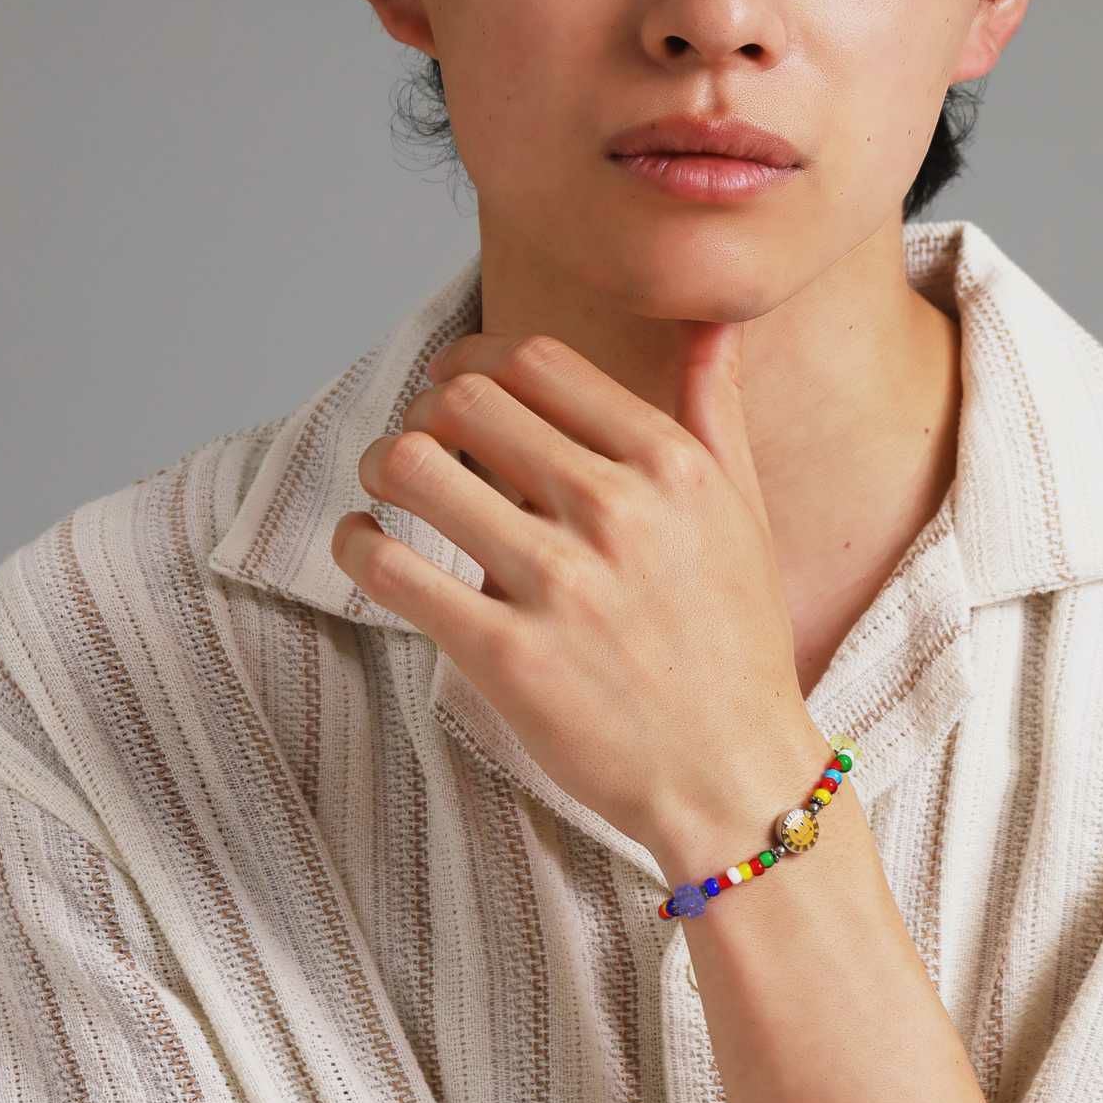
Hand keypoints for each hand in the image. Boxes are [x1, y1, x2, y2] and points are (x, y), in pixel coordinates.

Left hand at [329, 322, 821, 854]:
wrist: (733, 776)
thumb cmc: (737, 647)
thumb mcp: (746, 517)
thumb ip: (717, 413)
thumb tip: (710, 326)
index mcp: (671, 467)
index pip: (537, 361)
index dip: (475, 359)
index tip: (457, 386)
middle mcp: (617, 512)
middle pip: (466, 399)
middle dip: (425, 409)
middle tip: (420, 443)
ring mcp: (559, 585)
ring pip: (415, 466)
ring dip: (382, 464)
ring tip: (386, 489)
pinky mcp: (507, 657)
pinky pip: (392, 569)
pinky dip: (356, 546)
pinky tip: (367, 549)